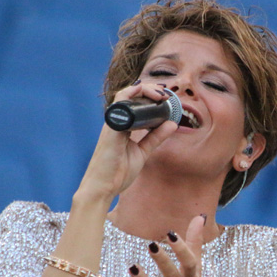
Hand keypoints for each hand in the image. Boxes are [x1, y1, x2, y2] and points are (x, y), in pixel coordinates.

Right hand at [77, 82, 178, 202]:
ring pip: (124, 96)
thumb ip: (155, 138)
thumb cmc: (118, 171)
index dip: (149, 96)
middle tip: (165, 94)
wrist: (104, 187)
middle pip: (129, 95)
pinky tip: (146, 98)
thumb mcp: (143, 151)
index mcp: (123, 126)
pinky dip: (131, 98)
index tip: (165, 99)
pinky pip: (119, 106)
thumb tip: (171, 124)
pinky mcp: (111, 129)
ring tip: (159, 95)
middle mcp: (116, 122)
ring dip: (142, 90)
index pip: (134, 103)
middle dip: (148, 89)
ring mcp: (112, 124)